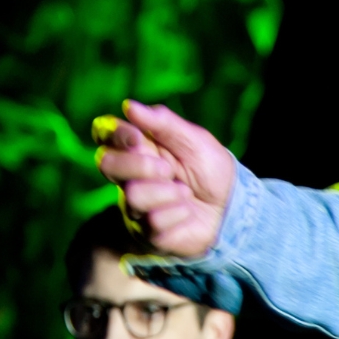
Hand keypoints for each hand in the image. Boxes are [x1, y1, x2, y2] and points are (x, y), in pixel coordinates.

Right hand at [93, 100, 235, 258]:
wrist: (233, 207)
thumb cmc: (212, 170)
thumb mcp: (195, 140)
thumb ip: (164, 123)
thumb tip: (129, 106)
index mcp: (139, 147)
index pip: (105, 133)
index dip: (114, 134)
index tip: (138, 138)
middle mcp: (130, 175)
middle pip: (106, 163)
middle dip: (139, 165)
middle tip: (168, 170)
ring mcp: (135, 204)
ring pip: (133, 196)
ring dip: (168, 192)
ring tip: (186, 192)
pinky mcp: (146, 231)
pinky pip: (153, 221)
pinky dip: (179, 213)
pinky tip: (187, 212)